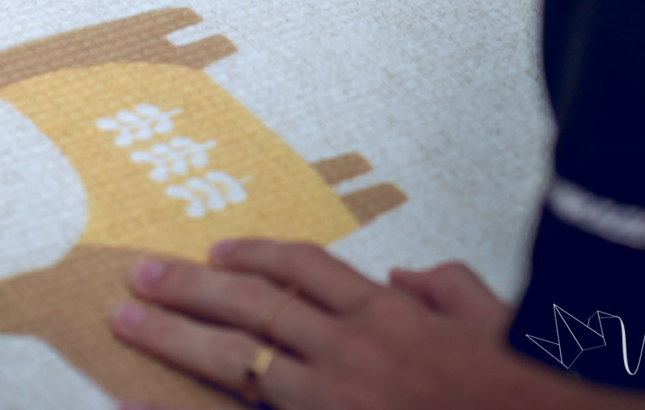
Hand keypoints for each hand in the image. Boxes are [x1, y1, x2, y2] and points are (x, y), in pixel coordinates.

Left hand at [110, 240, 520, 409]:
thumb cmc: (516, 384)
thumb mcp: (492, 318)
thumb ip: (446, 286)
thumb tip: (404, 274)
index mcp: (388, 313)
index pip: (306, 269)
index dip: (257, 255)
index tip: (218, 251)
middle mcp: (350, 351)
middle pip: (254, 307)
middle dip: (190, 288)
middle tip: (138, 275)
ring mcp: (333, 401)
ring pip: (239, 362)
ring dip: (177, 339)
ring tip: (128, 321)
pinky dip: (201, 409)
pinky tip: (151, 400)